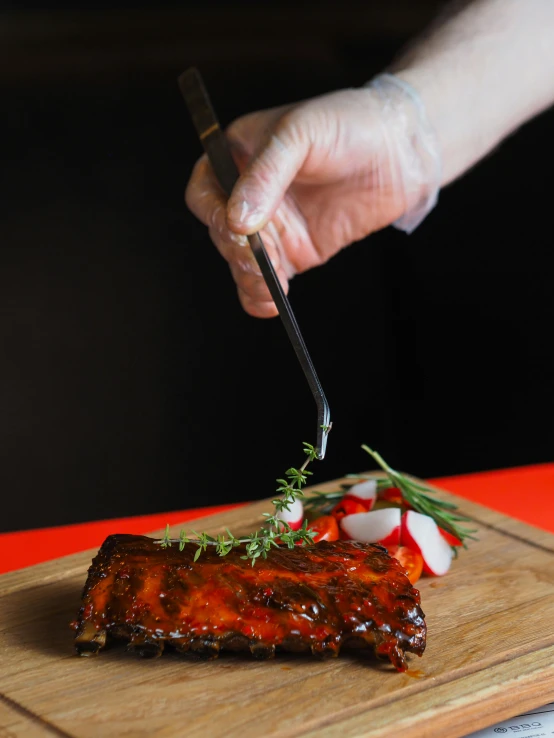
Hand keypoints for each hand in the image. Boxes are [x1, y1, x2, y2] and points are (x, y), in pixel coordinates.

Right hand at [186, 80, 438, 316]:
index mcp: (238, 157)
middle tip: (260, 260)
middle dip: (237, 251)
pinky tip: (272, 302)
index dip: (213, 213)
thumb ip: (265, 176)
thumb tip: (237, 221)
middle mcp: (250, 194)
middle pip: (222, 233)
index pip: (205, 191)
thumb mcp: (300, 135)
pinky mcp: (297, 250)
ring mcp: (274, 225)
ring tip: (269, 287)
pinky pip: (269, 278)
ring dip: (249, 278)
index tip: (235, 228)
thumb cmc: (348, 123)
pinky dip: (263, 295)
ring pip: (242, 262)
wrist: (402, 149)